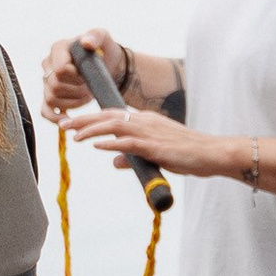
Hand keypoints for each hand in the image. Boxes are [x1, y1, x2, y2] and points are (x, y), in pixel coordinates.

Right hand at [41, 28, 124, 122]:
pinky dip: (54, 118)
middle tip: (90, 87)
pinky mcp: (50, 97)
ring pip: (52, 99)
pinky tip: (67, 119)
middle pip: (55, 86)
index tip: (88, 74)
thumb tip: (86, 42)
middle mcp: (48, 65)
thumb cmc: (104, 50)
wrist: (107, 66)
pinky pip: (45, 111)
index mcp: (58, 49)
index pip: (60, 69)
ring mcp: (47, 82)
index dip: (76, 76)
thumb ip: (95, 36)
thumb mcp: (104, 38)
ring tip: (86, 95)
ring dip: (72, 102)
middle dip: (77, 90)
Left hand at [66, 101, 217, 181]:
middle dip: (83, 120)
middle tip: (62, 124)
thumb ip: (134, 156)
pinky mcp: (156, 147)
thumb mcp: (156, 154)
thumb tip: (114, 161)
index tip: (72, 123)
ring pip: (114, 126)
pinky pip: (129, 142)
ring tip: (73, 135)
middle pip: (107, 116)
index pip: (112, 115)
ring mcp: (150, 132)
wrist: (212, 152)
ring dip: (91, 130)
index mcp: (145, 121)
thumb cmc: (188, 153)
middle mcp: (145, 121)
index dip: (90, 118)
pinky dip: (111, 143)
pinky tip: (97, 146)